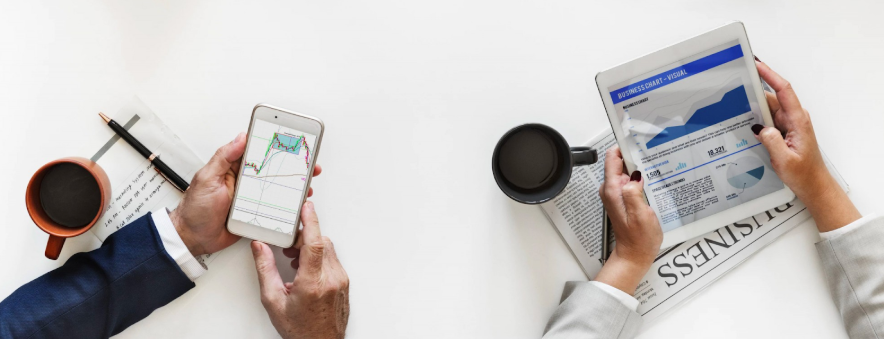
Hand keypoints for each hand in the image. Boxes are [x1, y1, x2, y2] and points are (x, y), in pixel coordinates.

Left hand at [170, 132, 322, 255]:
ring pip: (277, 190)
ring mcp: (252, 199)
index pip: (258, 152)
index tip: (291, 141)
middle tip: (308, 165)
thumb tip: (240, 137)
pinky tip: (296, 206)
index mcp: (234, 169)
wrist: (192, 238)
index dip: (275, 146)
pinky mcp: (255, 215)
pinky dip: (286, 208)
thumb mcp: (207, 178)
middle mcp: (245, 182)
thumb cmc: (195, 208)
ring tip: (307, 186)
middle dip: (292, 167)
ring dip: (293, 188)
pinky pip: (274, 210)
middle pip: (273, 171)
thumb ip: (224, 157)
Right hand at [251, 201, 348, 338]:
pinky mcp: (344, 282)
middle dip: (304, 237)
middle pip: (321, 243)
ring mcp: (340, 281)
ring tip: (294, 260)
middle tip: (288, 244)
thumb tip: (260, 247)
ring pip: (328, 249)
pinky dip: (319, 257)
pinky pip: (333, 260)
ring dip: (311, 247)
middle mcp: (331, 279)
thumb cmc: (299, 329)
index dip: (311, 222)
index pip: (315, 244)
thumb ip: (265, 270)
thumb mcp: (273, 301)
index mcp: (312, 283)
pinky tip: (305, 268)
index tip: (306, 207)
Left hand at [594, 147, 661, 293]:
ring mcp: (617, 194)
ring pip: (627, 171)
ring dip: (639, 167)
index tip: (636, 139)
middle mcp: (611, 189)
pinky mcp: (624, 198)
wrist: (635, 255)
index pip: (612, 158)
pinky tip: (652, 181)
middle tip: (653, 153)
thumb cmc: (639, 239)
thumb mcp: (641, 215)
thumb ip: (634, 193)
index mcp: (613, 190)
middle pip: (620, 162)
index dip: (624, 146)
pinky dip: (640, 178)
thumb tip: (634, 175)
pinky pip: (630, 181)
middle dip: (635, 156)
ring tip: (656, 165)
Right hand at [753, 59, 859, 230]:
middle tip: (737, 85)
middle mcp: (794, 119)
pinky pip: (767, 120)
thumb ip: (771, 141)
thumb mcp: (784, 160)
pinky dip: (756, 119)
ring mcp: (788, 124)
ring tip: (736, 107)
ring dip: (753, 108)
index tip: (757, 65)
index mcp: (798, 121)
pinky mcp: (783, 131)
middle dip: (754, 91)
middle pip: (771, 97)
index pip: (784, 90)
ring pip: (767, 109)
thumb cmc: (804, 174)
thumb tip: (759, 127)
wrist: (814, 185)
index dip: (770, 75)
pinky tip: (745, 123)